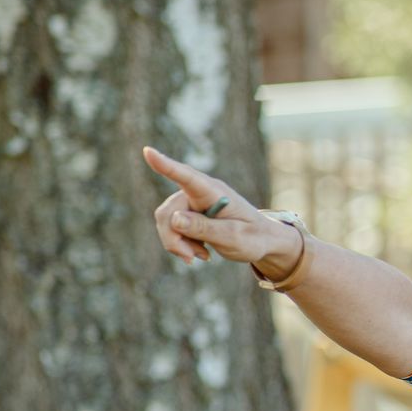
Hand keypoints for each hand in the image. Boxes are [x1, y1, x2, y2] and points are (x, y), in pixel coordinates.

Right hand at [144, 146, 298, 272]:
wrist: (263, 242)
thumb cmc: (253, 237)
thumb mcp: (234, 237)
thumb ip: (205, 228)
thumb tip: (175, 219)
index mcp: (214, 192)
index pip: (187, 177)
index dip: (166, 165)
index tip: (148, 152)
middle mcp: (199, 192)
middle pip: (168, 211)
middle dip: (173, 238)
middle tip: (192, 258)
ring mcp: (193, 203)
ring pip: (166, 222)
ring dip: (178, 244)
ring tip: (201, 256)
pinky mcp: (189, 214)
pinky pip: (171, 229)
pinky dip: (181, 244)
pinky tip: (199, 253)